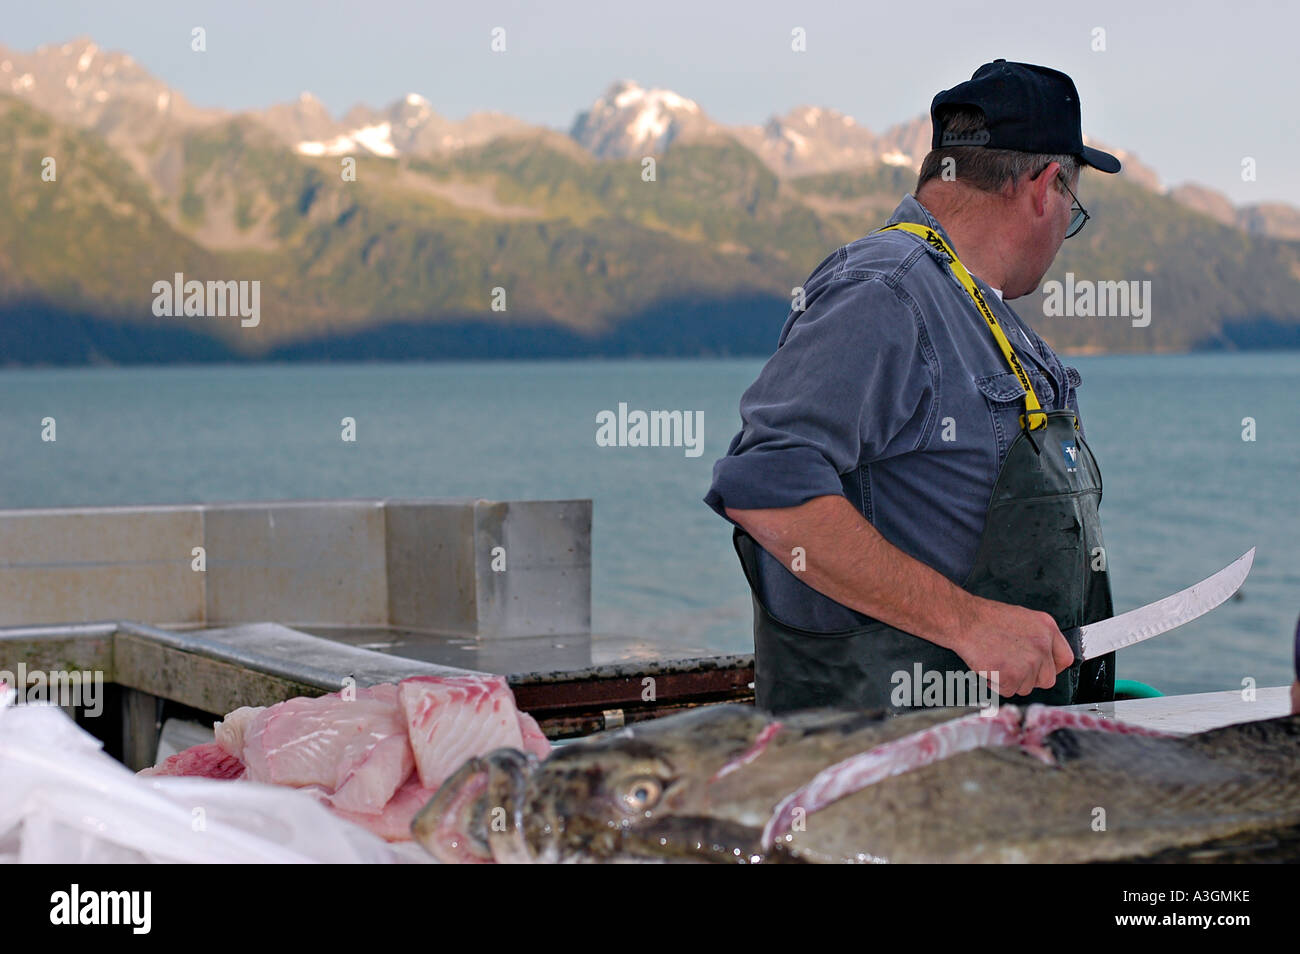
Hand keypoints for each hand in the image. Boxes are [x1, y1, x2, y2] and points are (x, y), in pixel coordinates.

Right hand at [954, 597, 1074, 698]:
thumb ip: (1039, 637)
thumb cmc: (986, 618)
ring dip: (1011, 681)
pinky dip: (996, 684)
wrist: (964, 620)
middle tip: (1012, 667)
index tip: (1042, 669)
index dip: (1052, 667)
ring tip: (997, 663)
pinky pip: (1008, 690)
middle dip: (1030, 678)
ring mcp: (1029, 662)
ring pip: (1026, 687)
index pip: (1065, 659)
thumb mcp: (1022, 618)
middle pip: (1047, 679)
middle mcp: (1042, 646)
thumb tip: (1044, 656)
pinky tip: (990, 668)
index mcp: (1047, 628)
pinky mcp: (1012, 676)